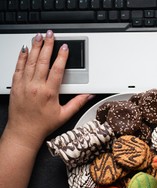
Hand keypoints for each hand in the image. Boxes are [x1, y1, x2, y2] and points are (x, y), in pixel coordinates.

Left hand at [4, 30, 92, 149]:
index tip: (64, 47)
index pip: (57, 69)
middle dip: (48, 45)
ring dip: (35, 48)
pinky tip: (25, 49)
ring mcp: (24, 85)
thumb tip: (89, 95)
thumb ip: (78, 103)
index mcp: (49, 92)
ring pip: (29, 61)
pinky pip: (18, 68)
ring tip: (39, 37)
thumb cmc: (42, 125)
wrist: (23, 132)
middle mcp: (35, 86)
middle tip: (50, 35)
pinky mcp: (16, 86)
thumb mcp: (64, 115)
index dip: (61, 56)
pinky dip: (21, 57)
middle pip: (42, 61)